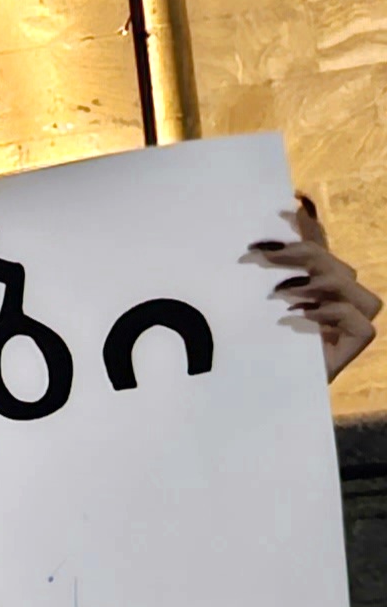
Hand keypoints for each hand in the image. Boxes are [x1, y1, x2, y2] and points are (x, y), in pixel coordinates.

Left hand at [251, 198, 378, 383]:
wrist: (255, 397)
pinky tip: (298, 315)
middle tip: (260, 256)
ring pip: (348, 281)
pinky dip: (330, 312)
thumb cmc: (250, 351)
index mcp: (315, 284)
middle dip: (298, 254)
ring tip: (279, 292)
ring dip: (314, 280)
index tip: (283, 208)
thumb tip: (256, 234)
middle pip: (332, 261)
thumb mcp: (247, 308)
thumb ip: (261, 274)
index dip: (307, 226)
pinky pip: (360, 318)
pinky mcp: (357, 342)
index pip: (317, 246)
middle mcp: (338, 297)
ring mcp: (352, 319)